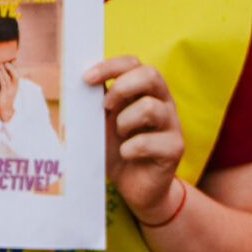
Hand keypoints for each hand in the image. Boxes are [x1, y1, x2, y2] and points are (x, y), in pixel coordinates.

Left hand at [85, 55, 181, 223]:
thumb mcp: (102, 123)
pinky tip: (126, 155)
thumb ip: (96, 102)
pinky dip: (128, 149)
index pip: (133, 63)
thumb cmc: (117, 149)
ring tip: (120, 136)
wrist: (135, 187)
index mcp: (145, 91)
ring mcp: (172, 125)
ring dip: (124, 122)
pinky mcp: (175, 149)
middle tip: (106, 107)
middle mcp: (163, 103)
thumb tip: (77, 84)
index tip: (86, 79)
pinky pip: (148, 142)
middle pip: (151, 75)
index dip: (110, 66)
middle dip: (122, 87)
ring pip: (150, 108)